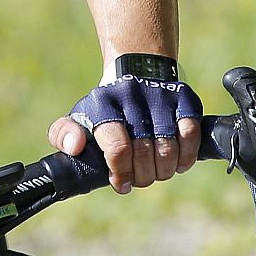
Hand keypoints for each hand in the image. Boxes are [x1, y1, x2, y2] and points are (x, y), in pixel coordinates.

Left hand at [50, 75, 202, 193]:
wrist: (136, 71)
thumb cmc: (106, 108)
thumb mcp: (79, 118)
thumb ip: (64, 134)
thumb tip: (75, 147)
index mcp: (102, 104)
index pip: (117, 147)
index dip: (121, 173)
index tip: (122, 184)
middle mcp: (131, 96)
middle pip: (144, 152)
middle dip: (143, 176)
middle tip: (140, 179)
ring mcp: (159, 96)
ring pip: (169, 147)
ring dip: (164, 170)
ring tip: (157, 172)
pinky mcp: (184, 98)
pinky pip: (191, 134)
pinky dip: (186, 156)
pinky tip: (178, 163)